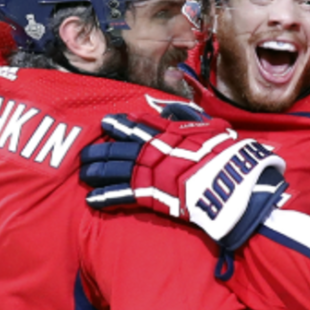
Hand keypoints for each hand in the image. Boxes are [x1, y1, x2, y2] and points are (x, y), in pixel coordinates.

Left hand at [80, 104, 287, 249]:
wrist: (224, 178)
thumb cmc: (223, 152)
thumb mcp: (211, 127)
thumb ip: (191, 118)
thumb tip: (177, 109)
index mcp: (166, 133)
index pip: (136, 126)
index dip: (119, 125)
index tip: (106, 123)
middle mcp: (152, 150)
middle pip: (117, 148)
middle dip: (100, 150)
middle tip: (85, 153)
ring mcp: (147, 172)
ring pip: (114, 169)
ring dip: (97, 171)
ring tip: (84, 174)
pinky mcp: (148, 195)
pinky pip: (121, 195)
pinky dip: (105, 197)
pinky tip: (91, 200)